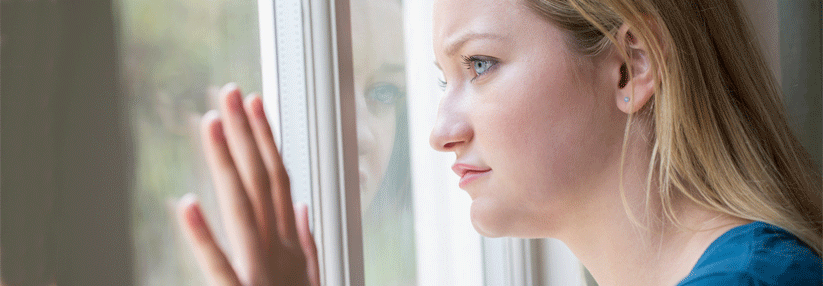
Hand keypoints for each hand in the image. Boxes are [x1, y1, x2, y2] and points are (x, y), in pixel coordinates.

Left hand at [176, 83, 319, 285]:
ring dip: (228, 162)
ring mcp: (261, 272)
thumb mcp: (310, 279)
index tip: (254, 104)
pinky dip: (203, 236)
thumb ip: (307, 245)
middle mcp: (276, 251)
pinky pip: (219, 266)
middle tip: (229, 92)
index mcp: (289, 247)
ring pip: (243, 207)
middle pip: (260, 180)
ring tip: (212, 122)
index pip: (278, 180)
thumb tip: (302, 207)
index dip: (265, 138)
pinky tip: (186, 204)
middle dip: (246, 132)